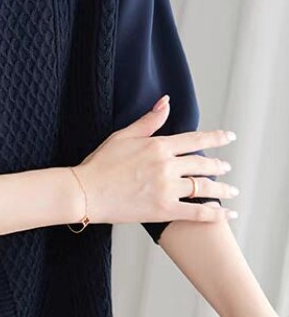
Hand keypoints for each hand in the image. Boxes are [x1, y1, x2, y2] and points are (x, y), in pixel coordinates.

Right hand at [73, 94, 238, 226]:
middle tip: (226, 167)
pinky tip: (227, 214)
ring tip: (231, 190)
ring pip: (204, 188)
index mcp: (158, 146)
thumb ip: (148, 121)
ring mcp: (167, 189)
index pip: (195, 139)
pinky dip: (215, 213)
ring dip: (222, 189)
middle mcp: (166, 166)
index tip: (229, 137)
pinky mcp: (163, 210)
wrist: (85, 192)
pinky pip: (197, 213)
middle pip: (203, 164)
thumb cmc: (100, 164)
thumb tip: (166, 102)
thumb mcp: (123, 136)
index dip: (216, 138)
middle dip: (218, 166)